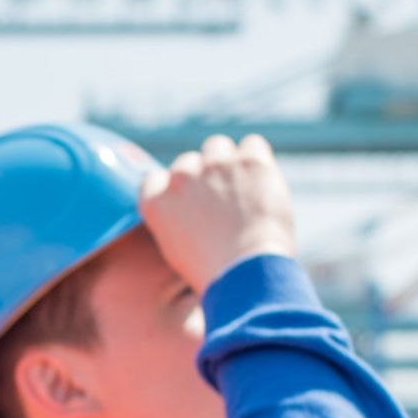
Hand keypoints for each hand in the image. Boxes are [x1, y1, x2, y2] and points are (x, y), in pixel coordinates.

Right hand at [137, 134, 295, 291]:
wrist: (248, 273)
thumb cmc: (214, 271)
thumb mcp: (175, 249)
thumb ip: (172, 218)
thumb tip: (185, 204)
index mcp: (156, 201)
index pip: (156, 179)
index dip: (174, 189)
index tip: (189, 203)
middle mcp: (181, 177)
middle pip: (189, 162)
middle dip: (203, 177)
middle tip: (222, 203)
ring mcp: (215, 166)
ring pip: (218, 147)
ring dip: (227, 162)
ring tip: (243, 189)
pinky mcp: (250, 161)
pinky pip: (252, 144)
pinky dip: (257, 158)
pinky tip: (262, 179)